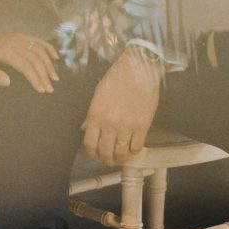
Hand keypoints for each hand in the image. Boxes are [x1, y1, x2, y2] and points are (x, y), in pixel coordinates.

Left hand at [0, 26, 59, 93]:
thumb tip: (8, 83)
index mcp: (7, 52)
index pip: (26, 66)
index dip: (35, 78)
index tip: (41, 90)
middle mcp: (16, 43)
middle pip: (36, 59)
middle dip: (44, 75)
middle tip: (50, 89)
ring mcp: (21, 38)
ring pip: (40, 51)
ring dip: (49, 64)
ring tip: (55, 78)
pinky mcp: (22, 37)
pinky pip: (39, 41)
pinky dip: (49, 48)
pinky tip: (56, 57)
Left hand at [81, 49, 162, 165]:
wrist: (139, 68)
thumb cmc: (117, 78)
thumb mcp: (98, 94)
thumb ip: (91, 114)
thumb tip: (85, 129)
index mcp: (96, 114)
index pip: (90, 143)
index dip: (91, 153)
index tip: (95, 155)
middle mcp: (110, 122)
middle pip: (105, 151)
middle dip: (106, 159)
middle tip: (108, 160)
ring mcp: (127, 125)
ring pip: (121, 152)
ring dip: (120, 158)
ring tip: (120, 158)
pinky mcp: (143, 125)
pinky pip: (137, 146)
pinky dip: (134, 152)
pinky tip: (132, 150)